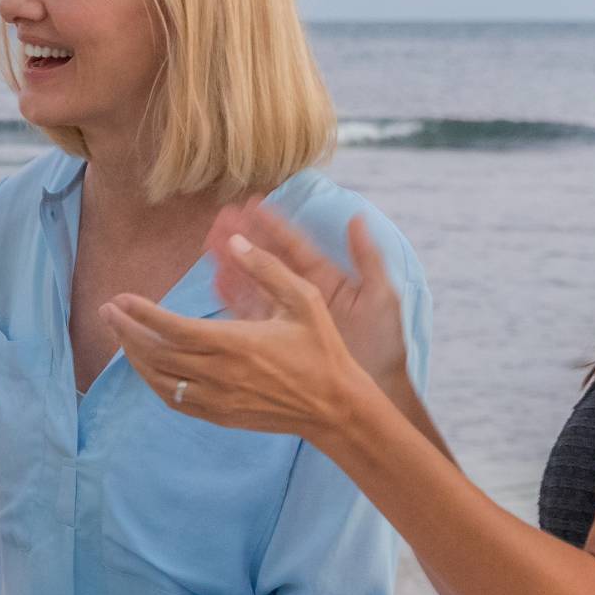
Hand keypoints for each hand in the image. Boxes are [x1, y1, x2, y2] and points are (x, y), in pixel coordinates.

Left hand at [105, 232, 370, 440]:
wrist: (335, 407)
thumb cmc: (322, 349)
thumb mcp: (303, 299)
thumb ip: (267, 269)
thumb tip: (235, 240)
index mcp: (236, 343)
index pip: (173, 329)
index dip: (141, 314)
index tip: (119, 299)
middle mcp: (220, 373)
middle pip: (156, 354)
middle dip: (126, 332)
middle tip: (108, 311)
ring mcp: (217, 399)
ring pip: (159, 380)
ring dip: (135, 357)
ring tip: (121, 335)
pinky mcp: (219, 415)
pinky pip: (175, 400)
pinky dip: (154, 382)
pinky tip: (147, 366)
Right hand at [209, 202, 407, 395]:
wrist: (373, 389)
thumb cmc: (384, 345)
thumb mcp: (382, 297)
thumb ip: (368, 257)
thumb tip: (357, 218)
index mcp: (326, 279)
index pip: (294, 245)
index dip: (273, 224)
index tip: (252, 204)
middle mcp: (302, 293)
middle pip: (268, 260)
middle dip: (244, 238)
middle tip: (220, 219)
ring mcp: (286, 316)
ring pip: (254, 283)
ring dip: (232, 263)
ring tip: (210, 244)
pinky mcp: (275, 337)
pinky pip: (249, 313)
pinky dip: (233, 297)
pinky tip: (216, 281)